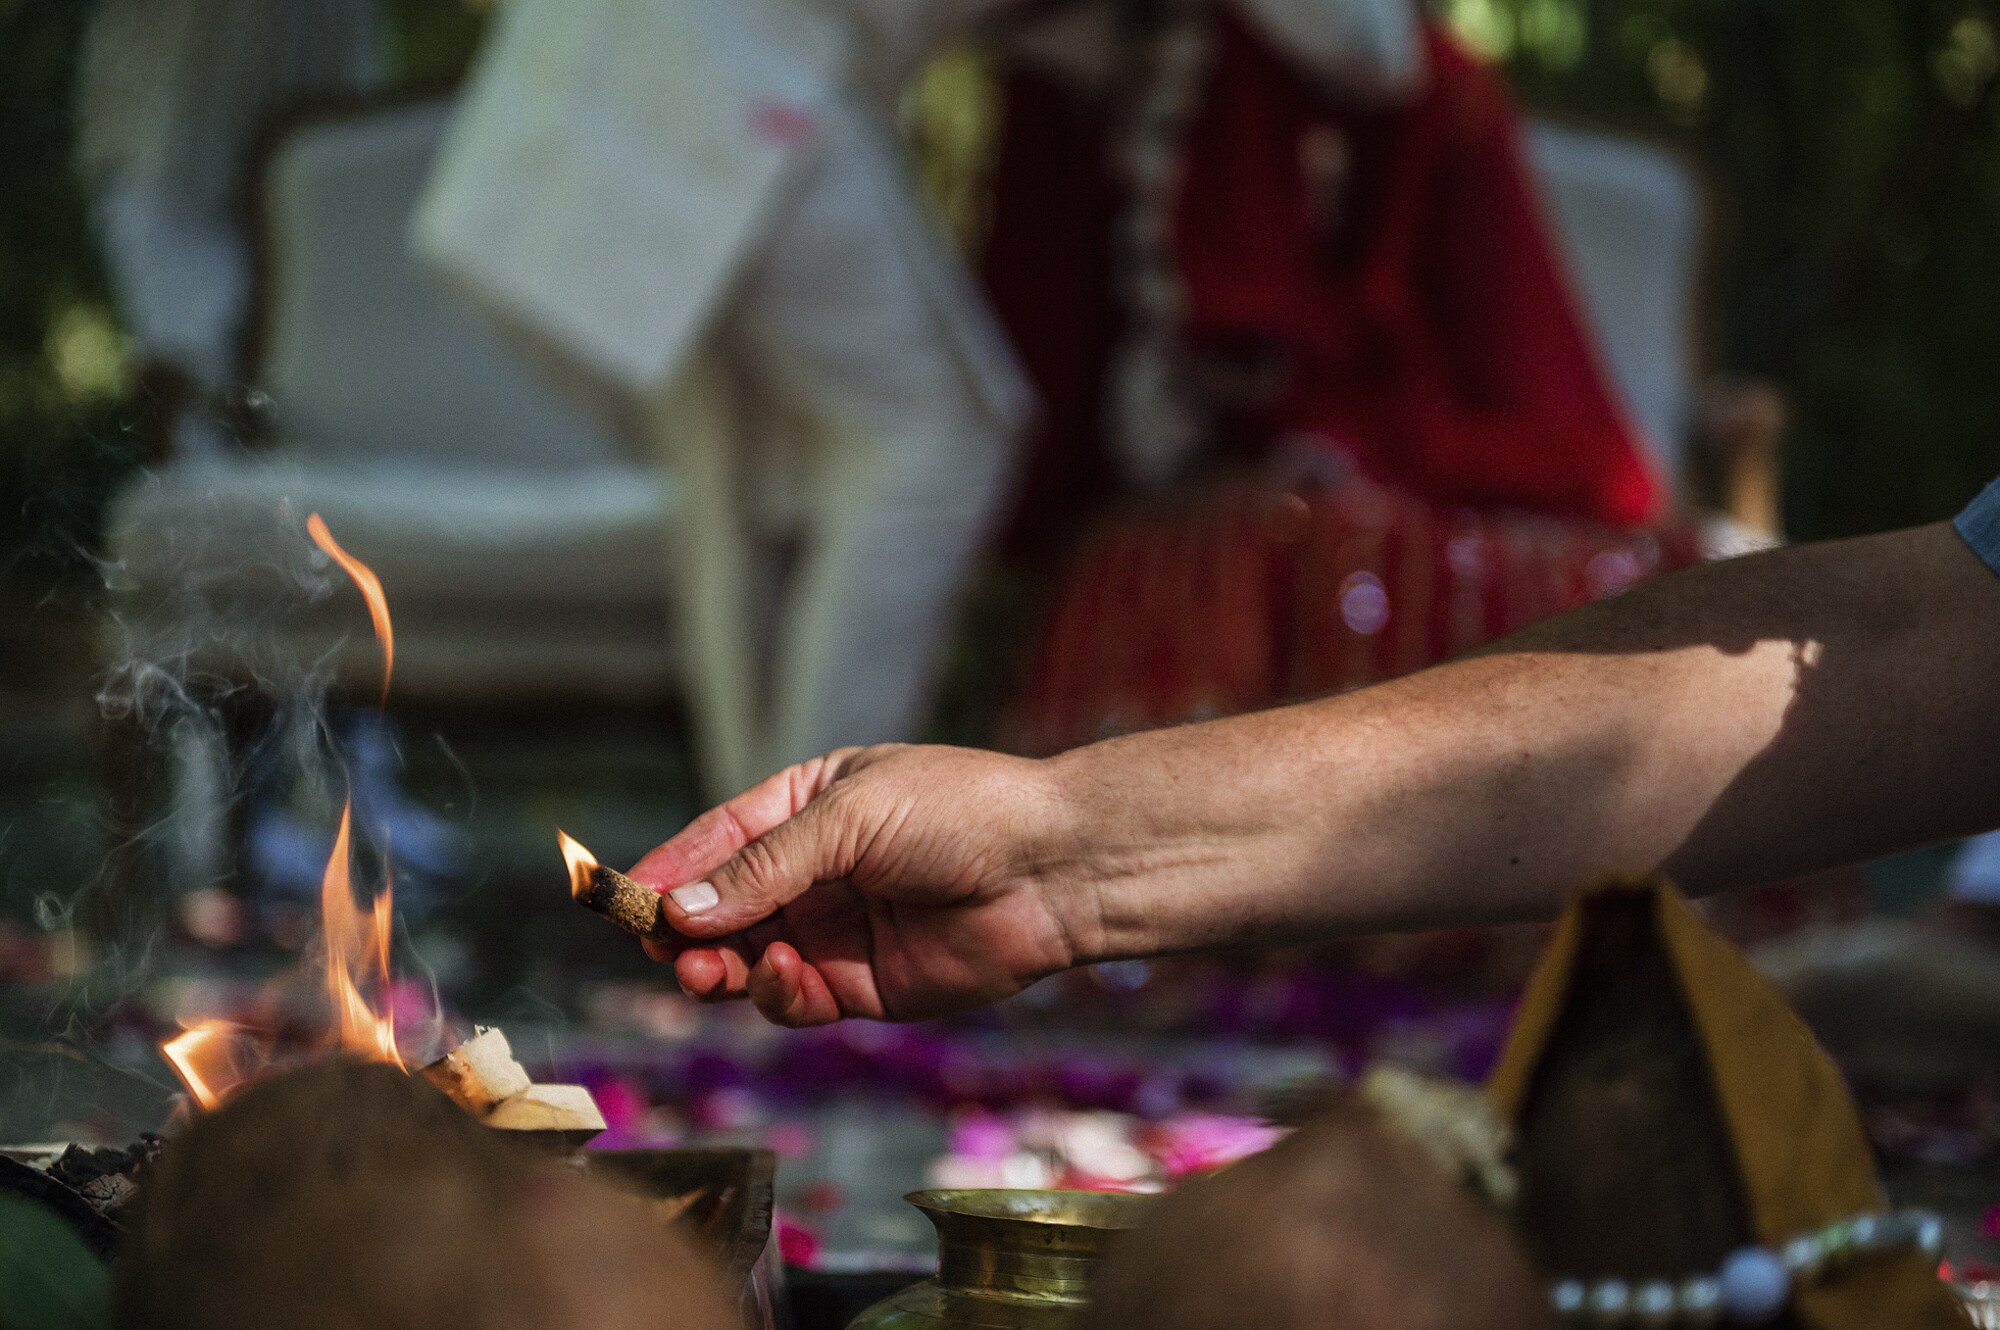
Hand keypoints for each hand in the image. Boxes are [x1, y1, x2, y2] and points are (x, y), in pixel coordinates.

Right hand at [626, 745, 1088, 1025]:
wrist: (1054, 868)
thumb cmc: (960, 812)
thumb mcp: (850, 818)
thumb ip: (763, 868)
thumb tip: (679, 909)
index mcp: (805, 806)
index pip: (714, 842)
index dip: (665, 872)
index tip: (615, 900)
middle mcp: (813, 871)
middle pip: (719, 911)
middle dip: (686, 932)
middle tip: (665, 948)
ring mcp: (834, 930)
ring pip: (747, 962)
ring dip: (720, 968)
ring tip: (711, 968)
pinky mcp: (861, 987)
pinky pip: (795, 1000)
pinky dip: (778, 994)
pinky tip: (789, 975)